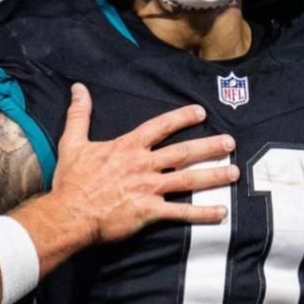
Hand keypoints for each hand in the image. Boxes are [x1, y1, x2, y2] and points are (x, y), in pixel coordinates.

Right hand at [48, 83, 235, 244]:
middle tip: (230, 142)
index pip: (160, 127)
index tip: (201, 112)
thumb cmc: (71, 181)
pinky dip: (202, 213)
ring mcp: (149, 189)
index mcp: (128, 147)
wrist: (69, 214)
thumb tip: (78, 88)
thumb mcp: (73, 143)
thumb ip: (79, 114)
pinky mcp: (149, 212)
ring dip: (214, 175)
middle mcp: (143, 165)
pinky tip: (221, 212)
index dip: (182, 118)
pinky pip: (181, 212)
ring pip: (188, 179)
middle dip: (209, 146)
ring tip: (234, 172)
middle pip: (183, 152)